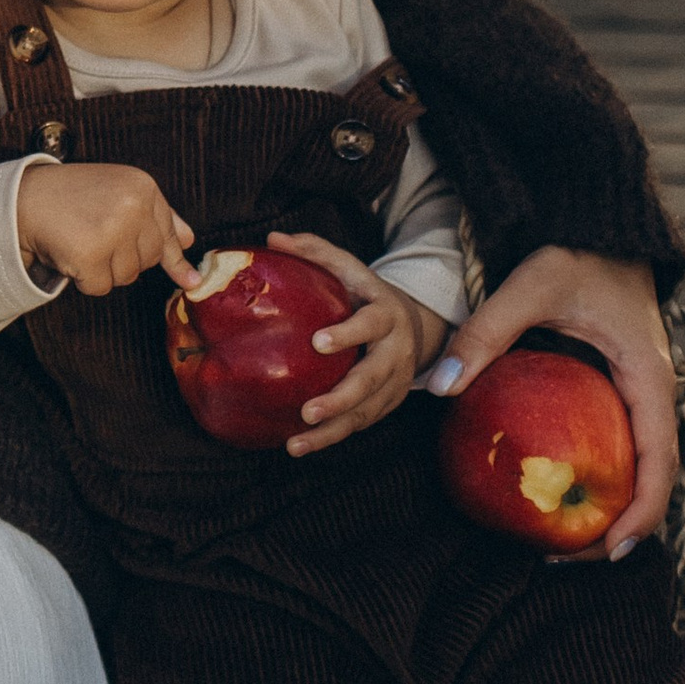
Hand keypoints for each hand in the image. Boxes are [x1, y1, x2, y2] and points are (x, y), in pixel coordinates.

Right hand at [18, 162, 195, 297]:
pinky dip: (83, 279)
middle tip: (95, 236)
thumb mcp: (119, 192)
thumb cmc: (70, 195)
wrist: (21, 197)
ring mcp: (112, 230)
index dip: (171, 258)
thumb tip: (189, 241)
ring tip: (80, 239)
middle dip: (122, 257)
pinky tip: (70, 254)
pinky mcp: (90, 254)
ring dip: (102, 269)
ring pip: (126, 277)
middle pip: (148, 261)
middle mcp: (133, 206)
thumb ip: (156, 216)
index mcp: (143, 186)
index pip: (167, 235)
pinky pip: (100, 288)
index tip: (189, 282)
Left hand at [270, 230, 446, 454]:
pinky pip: (362, 424)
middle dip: (341, 398)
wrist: (411, 321)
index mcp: (386, 314)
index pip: (371, 324)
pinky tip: (302, 444)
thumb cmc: (364, 291)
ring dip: (333, 430)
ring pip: (367, 411)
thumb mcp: (346, 266)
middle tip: (307, 410)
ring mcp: (396, 382)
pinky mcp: (388, 403)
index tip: (317, 342)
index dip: (348, 333)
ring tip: (297, 442)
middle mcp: (396, 352)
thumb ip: (314, 251)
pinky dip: (334, 437)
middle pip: (373, 379)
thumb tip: (273, 239)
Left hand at [433, 245, 675, 556]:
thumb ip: (485, 332)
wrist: (599, 223)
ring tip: (561, 541)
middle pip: (654, 478)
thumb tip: (439, 385)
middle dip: (621, 526)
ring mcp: (641, 392)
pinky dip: (602, 477)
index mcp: (648, 377)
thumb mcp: (530, 286)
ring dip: (612, 507)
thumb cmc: (573, 252)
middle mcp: (654, 392)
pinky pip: (623, 445)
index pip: (660, 461)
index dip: (641, 512)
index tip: (612, 550)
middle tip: (567, 557)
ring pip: (642, 466)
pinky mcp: (624, 387)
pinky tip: (559, 492)